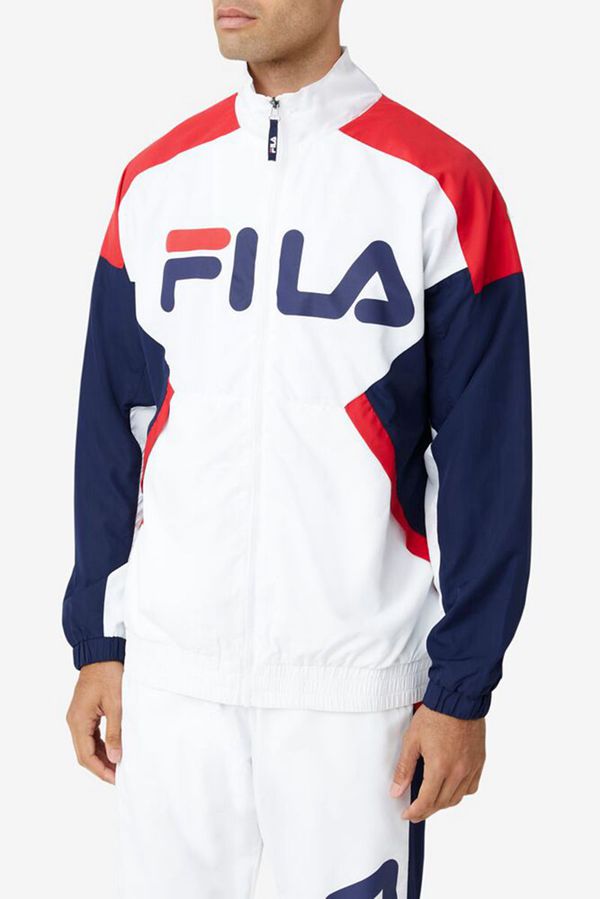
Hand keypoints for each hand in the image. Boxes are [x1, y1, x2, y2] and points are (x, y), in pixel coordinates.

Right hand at [66, 661, 123, 783]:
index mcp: (78, 721)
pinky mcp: (85, 713)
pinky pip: (90, 735)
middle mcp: (74, 721)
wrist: (102, 654)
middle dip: (101, 767)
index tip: (116, 779)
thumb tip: (116, 758)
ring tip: (119, 767)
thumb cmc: (109, 675)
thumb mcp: (116, 705)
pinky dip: (101, 745)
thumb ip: (115, 732)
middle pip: (84, 754)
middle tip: (120, 777)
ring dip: (102, 757)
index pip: (86, 756)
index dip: (101, 770)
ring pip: (87, 746)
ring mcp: (78, 717)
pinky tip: (114, 750)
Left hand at [391, 704, 485, 821]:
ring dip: (443, 803)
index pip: (426, 802)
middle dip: (427, 810)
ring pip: (457, 798)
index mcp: (440, 767)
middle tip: (416, 811)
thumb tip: (396, 791)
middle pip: (442, 803)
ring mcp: (471, 768)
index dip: (415, 812)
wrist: (458, 699)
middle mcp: (458, 772)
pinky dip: (460, 792)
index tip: (407, 815)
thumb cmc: (435, 715)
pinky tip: (451, 787)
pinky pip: (471, 787)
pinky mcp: (479, 762)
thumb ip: (404, 768)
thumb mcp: (412, 740)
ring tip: (431, 800)